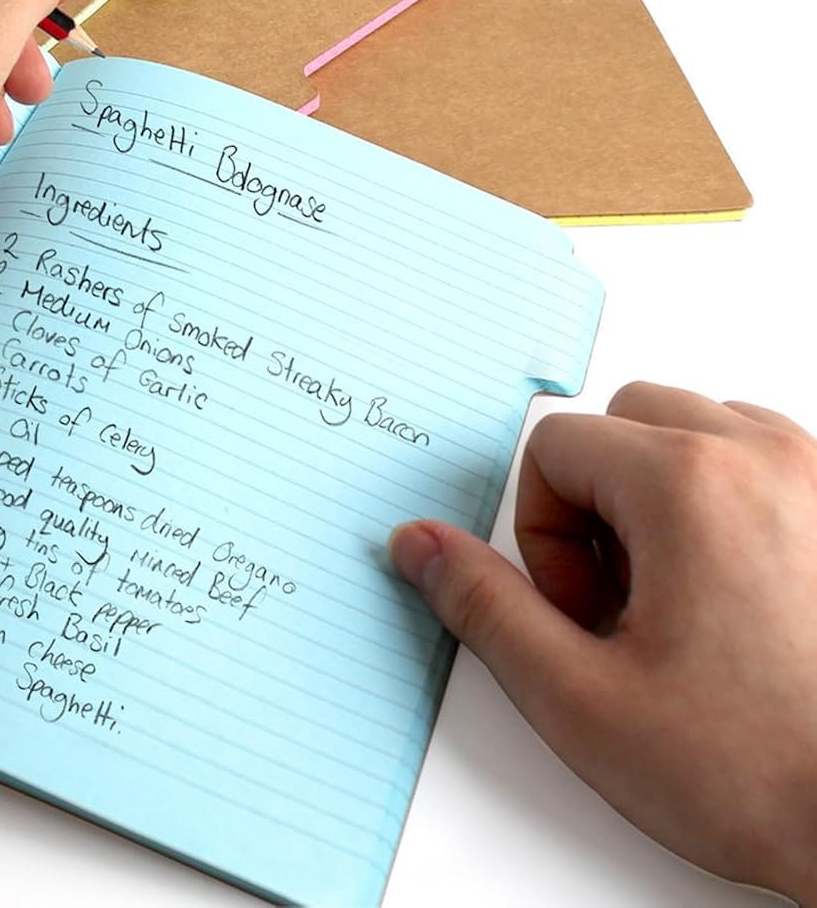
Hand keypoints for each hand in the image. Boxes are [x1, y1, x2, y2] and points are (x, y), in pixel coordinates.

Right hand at [390, 382, 816, 902]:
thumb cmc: (766, 772)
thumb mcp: (580, 701)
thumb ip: (485, 608)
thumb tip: (420, 546)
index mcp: (688, 485)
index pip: (556, 447)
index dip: (541, 534)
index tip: (581, 610)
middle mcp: (765, 461)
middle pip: (627, 417)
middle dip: (598, 499)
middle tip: (622, 599)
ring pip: (701, 427)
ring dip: (665, 492)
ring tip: (681, 595)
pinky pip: (768, 459)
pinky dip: (732, 499)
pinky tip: (735, 592)